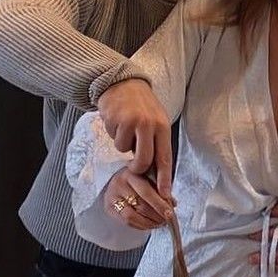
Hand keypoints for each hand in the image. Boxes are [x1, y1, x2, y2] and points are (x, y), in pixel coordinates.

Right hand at [97, 79, 171, 198]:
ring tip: (126, 128)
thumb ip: (156, 145)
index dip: (164, 178)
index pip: (165, 158)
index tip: (164, 194)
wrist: (122, 82)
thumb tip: (156, 174)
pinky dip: (114, 133)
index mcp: (162, 127)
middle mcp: (148, 124)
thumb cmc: (142, 107)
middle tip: (133, 167)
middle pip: (143, 160)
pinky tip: (118, 121)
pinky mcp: (114, 119)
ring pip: (124, 150)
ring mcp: (130, 121)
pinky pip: (113, 138)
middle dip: (137, 168)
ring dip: (123, 144)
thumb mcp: (156, 122)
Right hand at [104, 168, 173, 230]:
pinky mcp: (110, 208)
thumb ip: (160, 189)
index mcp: (132, 172)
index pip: (147, 191)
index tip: (171, 212)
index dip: (160, 203)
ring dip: (150, 222)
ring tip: (160, 222)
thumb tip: (172, 203)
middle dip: (157, 214)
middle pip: (141, 204)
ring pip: (133, 215)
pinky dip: (142, 225)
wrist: (119, 183)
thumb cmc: (139, 180)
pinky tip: (150, 224)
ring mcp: (113, 196)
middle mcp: (120, 183)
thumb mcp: (150, 178)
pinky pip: (128, 221)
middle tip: (168, 219)